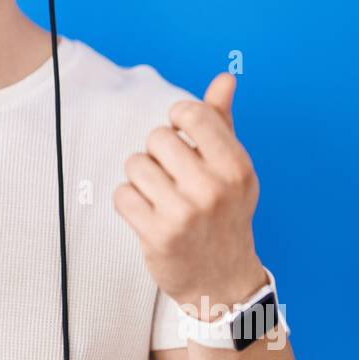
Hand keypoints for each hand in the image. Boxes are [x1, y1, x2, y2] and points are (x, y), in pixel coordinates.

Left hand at [113, 72, 266, 318]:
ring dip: (140, 179)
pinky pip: (122, 195)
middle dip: (157, 154)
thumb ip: (222, 122)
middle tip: (172, 178)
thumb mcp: (232, 169)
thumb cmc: (224, 214)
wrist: (223, 281)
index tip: (181, 140)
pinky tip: (147, 215)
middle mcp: (214, 188)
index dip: (176, 121)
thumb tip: (225, 78)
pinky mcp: (158, 235)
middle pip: (156, 138)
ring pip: (135, 165)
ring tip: (160, 197)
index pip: (190, 113)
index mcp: (236, 165)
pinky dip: (128, 202)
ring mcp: (186, 213)